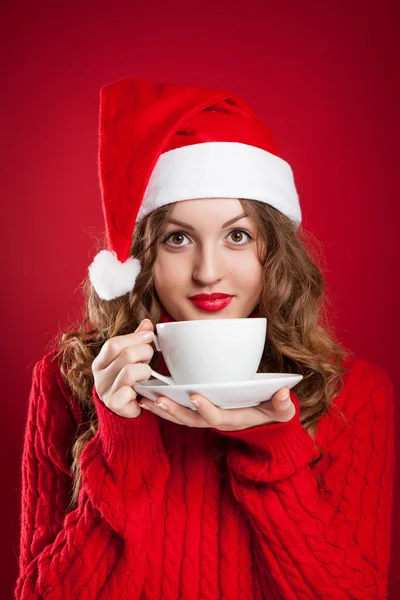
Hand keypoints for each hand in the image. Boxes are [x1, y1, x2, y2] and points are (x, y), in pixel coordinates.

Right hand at [92, 318, 155, 417]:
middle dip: (144, 353)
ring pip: (130, 372)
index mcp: (100, 361)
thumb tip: (147, 323)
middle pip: (125, 355)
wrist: (125, 409)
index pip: (113, 343)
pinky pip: (128, 392)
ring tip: (145, 376)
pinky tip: (140, 392)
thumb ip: (136, 340)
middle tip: (149, 360)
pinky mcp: (113, 404)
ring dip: (144, 372)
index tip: (149, 336)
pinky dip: (139, 390)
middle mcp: (99, 375)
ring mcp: (105, 390)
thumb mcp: (131, 358)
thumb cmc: (129, 381)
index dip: (134, 337)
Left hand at [138, 386, 295, 430]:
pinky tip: (147, 399)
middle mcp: (219, 422)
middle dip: (176, 411)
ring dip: (164, 410)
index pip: (219, 417)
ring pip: (182, 418)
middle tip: (158, 399)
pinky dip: (164, 408)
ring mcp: (208, 419)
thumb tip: (283, 393)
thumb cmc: (273, 413)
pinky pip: (179, 414)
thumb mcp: (282, 411)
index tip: (195, 396)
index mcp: (236, 419)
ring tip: (145, 400)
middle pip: (193, 420)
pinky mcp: (200, 415)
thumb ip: (283, 405)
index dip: (207, 409)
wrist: (266, 426)